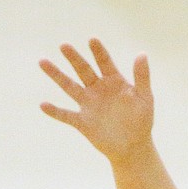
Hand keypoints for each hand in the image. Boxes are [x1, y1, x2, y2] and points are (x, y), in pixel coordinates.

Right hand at [40, 39, 154, 164]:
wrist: (133, 148)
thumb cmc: (142, 121)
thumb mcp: (145, 99)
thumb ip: (142, 77)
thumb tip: (142, 54)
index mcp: (114, 82)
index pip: (105, 63)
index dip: (99, 52)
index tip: (92, 40)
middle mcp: (97, 89)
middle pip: (84, 70)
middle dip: (75, 58)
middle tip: (64, 46)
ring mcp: (88, 104)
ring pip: (69, 87)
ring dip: (57, 75)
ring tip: (42, 61)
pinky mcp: (82, 122)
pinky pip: (66, 115)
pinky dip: (55, 111)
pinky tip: (43, 105)